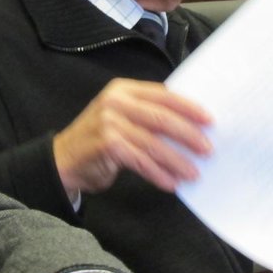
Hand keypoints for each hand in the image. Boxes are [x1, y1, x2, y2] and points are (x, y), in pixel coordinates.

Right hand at [52, 79, 211, 196]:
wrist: (63, 160)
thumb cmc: (98, 140)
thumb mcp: (121, 116)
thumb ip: (147, 114)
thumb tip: (190, 125)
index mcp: (123, 89)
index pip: (163, 95)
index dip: (188, 107)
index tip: (209, 120)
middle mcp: (116, 102)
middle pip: (161, 118)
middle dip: (188, 135)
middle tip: (207, 149)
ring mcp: (109, 123)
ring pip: (153, 143)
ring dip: (176, 160)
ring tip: (193, 173)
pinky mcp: (107, 145)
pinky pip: (141, 161)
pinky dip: (158, 173)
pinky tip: (171, 183)